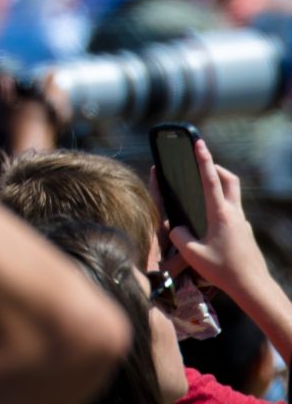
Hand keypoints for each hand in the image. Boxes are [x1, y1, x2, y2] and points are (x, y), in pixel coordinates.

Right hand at [155, 140, 270, 299]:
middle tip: (202, 164)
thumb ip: (178, 235)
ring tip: (201, 194)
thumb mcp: (192, 253)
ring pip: (232, 195)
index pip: (211, 179)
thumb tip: (176, 227)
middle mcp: (234, 214)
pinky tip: (210, 224)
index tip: (199, 142)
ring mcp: (242, 223)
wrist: (253, 287)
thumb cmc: (223, 270)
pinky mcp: (245, 232)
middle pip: (229, 180)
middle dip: (215, 167)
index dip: (203, 159)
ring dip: (219, 187)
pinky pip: (232, 212)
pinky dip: (220, 208)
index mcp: (220, 214)